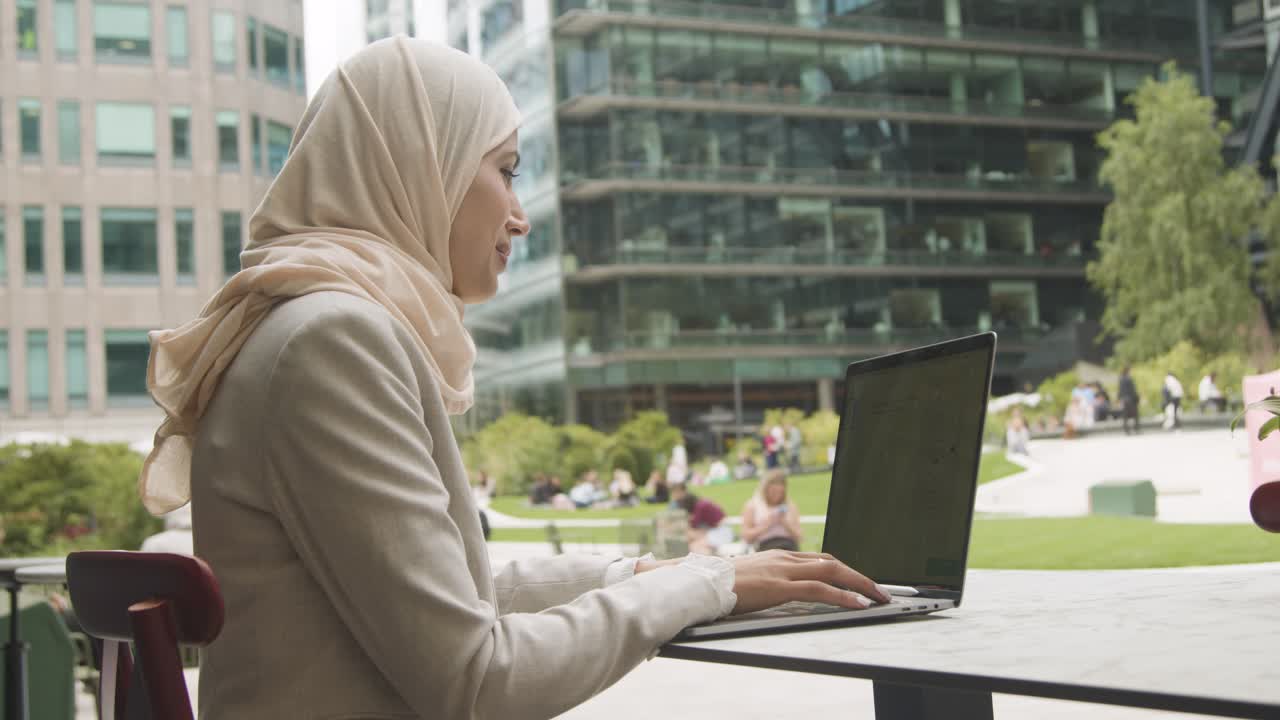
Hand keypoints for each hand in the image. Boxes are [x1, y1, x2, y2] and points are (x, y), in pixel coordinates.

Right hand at [729, 550, 890, 614]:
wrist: (699, 581)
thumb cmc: (718, 584)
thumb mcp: (749, 579)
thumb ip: (766, 581)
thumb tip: (775, 591)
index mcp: (778, 557)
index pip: (820, 560)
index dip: (844, 571)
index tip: (860, 582)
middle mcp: (784, 559)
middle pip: (832, 563)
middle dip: (860, 577)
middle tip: (880, 591)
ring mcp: (783, 570)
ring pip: (832, 572)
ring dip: (860, 584)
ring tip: (879, 597)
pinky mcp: (779, 586)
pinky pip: (819, 590)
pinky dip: (843, 596)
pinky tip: (858, 604)